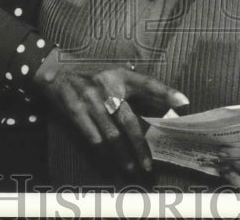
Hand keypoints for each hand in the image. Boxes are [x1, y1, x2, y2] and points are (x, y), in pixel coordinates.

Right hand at [35, 58, 188, 174]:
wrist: (55, 72)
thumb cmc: (92, 75)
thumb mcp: (115, 75)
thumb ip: (136, 90)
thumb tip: (165, 109)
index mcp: (120, 75)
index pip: (147, 83)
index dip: (165, 92)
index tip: (184, 102)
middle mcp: (107, 87)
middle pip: (128, 121)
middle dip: (140, 145)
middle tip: (148, 165)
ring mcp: (91, 100)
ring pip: (111, 135)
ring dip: (122, 155)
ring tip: (132, 169)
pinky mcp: (75, 112)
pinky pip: (92, 138)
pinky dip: (102, 153)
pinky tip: (109, 163)